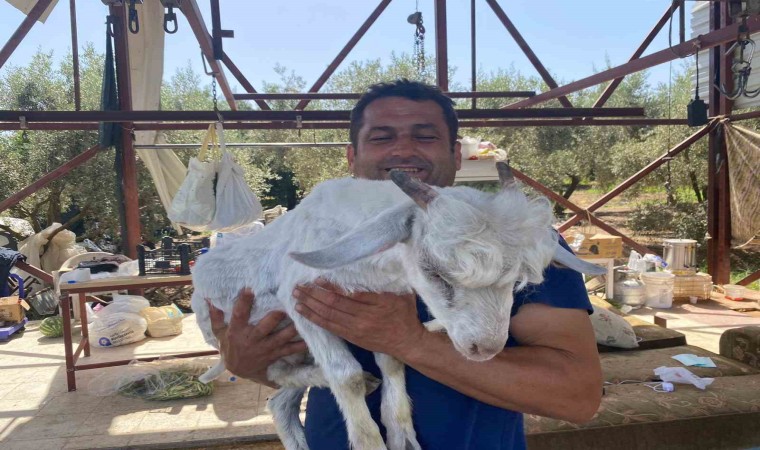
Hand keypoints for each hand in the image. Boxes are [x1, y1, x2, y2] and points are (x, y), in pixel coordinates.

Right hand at [208, 288, 307, 387]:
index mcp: (237, 331)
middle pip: (264, 328)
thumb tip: (209, 298)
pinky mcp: (275, 355)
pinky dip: (301, 346)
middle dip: (275, 318)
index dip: (244, 302)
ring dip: (292, 330)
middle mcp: (252, 339)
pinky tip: (311, 339)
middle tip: (285, 306)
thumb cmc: (229, 347)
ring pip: (280, 338)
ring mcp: (265, 348)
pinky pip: (290, 350)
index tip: (250, 289)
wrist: (237, 370)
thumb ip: (216, 316)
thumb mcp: (219, 332)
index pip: (239, 315)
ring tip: (302, 319)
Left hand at [293, 280, 425, 357]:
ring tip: (296, 298)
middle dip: (314, 295)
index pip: (349, 294)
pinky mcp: (352, 337)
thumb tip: (382, 255)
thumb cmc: (406, 314)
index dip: (331, 287)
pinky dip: (316, 320)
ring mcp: (356, 329)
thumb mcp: (403, 293)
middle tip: (299, 287)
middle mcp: (363, 318)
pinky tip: (305, 313)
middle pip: (334, 305)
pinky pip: (330, 328)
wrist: (408, 342)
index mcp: (376, 304)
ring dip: (311, 307)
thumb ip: (389, 279)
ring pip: (329, 317)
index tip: (318, 279)